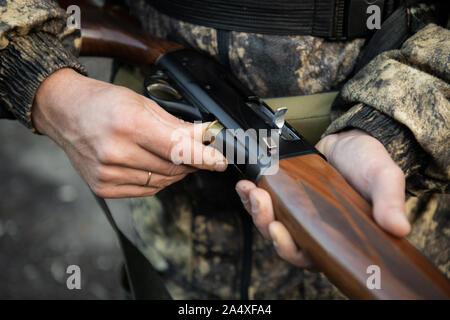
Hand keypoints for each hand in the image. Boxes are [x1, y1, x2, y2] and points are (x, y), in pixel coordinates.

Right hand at [32, 68, 226, 197]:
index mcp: (129, 125)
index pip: (179, 149)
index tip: (222, 161)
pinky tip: (154, 165)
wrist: (64, 111)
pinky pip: (146, 190)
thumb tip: (207, 136)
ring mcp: (107, 173)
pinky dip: (158, 179)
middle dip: (193, 161)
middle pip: (173, 168)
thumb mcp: (143, 103)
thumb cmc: (103, 102)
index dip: (205, 157)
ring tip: (173, 155)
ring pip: (162, 182)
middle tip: (200, 152)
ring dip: (177, 171)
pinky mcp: (103, 187)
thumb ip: (177, 124)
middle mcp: (116, 153)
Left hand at [235, 129, 409, 267]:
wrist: (353, 139)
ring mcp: (299, 213)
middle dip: (266, 224)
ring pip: (270, 223)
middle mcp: (316, 230)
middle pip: (283, 241)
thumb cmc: (370, 162)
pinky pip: (266, 204)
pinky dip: (252, 197)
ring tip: (250, 190)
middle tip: (261, 201)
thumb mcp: (384, 177)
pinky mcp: (287, 196)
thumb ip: (389, 201)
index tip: (278, 229)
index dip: (291, 249)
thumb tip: (398, 228)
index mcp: (339, 236)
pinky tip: (246, 185)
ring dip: (256, 210)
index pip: (311, 256)